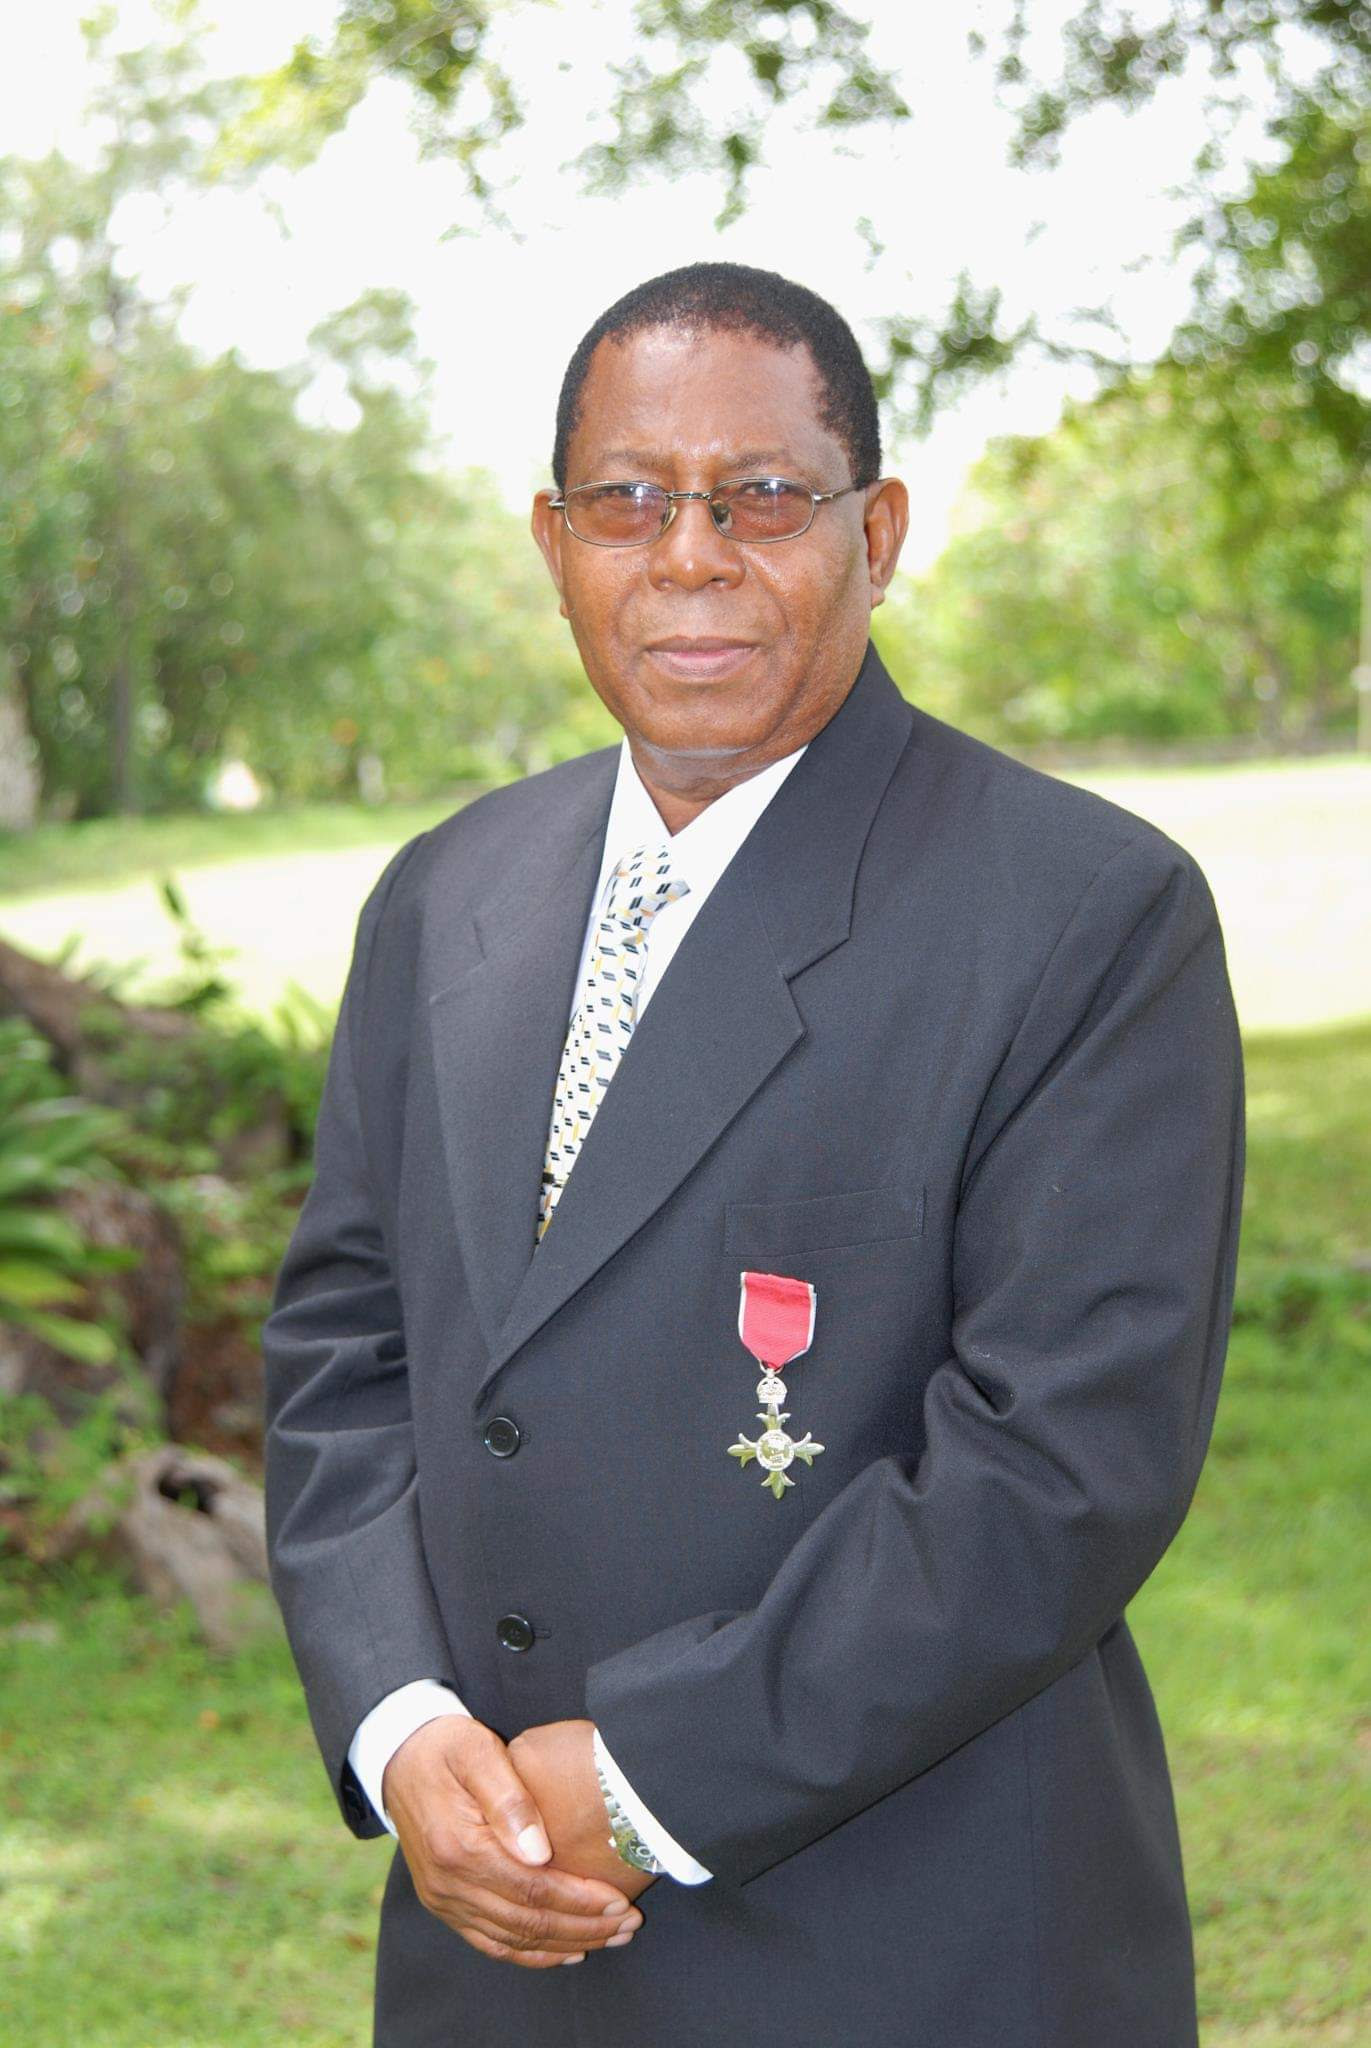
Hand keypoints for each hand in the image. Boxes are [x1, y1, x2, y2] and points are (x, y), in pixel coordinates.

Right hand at [381, 1713, 644, 1968]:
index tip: (619, 1901)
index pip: (530, 1890)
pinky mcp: (444, 1904)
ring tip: (611, 1937)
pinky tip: (565, 1953)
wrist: (399, 1757)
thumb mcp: (477, 1752)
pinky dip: (531, 1954)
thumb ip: (509, 1799)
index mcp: (458, 1847)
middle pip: (526, 1923)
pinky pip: (491, 1942)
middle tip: (628, 1924)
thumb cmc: (448, 1747)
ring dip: (566, 1944)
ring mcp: (443, 1899)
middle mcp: (448, 1884)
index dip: (578, 1901)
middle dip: (583, 1928)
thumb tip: (539, 1852)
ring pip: (513, 1941)